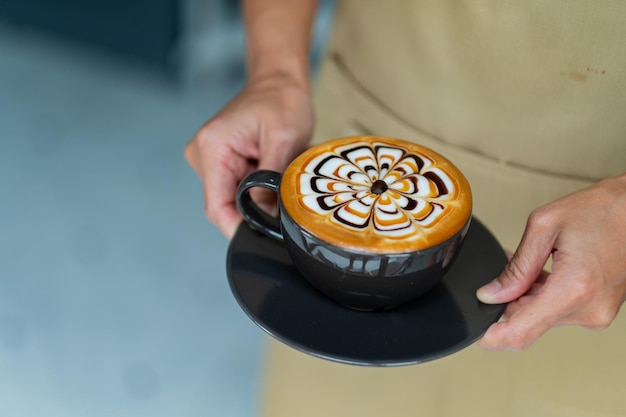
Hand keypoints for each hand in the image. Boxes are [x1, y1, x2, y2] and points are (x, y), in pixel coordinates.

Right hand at [184, 75, 312, 237]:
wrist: (278, 81)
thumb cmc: (282, 101)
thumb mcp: (284, 141)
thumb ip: (271, 183)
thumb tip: (266, 219)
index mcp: (213, 148)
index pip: (217, 207)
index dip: (240, 228)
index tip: (267, 237)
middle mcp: (203, 155)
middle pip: (225, 206)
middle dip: (255, 210)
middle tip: (285, 198)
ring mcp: (209, 159)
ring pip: (233, 199)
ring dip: (258, 196)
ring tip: (280, 172)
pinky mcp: (219, 161)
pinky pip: (237, 188)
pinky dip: (257, 186)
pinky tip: (272, 169)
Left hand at [476, 173, 625, 350]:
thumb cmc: (602, 209)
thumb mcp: (545, 226)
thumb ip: (516, 266)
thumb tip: (491, 294)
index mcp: (572, 290)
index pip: (520, 333)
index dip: (490, 337)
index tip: (473, 332)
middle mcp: (588, 309)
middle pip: (528, 322)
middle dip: (506, 302)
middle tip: (501, 274)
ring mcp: (596, 312)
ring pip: (542, 316)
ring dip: (525, 296)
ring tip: (527, 263)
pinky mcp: (599, 309)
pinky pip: (559, 310)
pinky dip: (542, 295)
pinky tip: (540, 272)